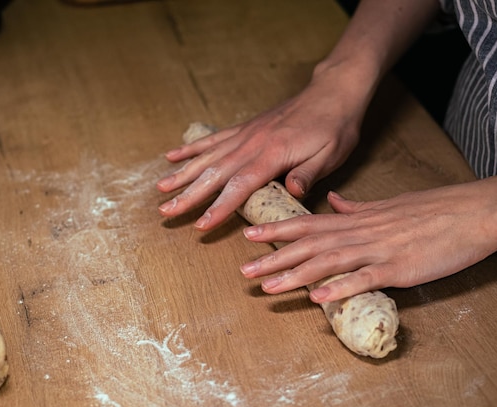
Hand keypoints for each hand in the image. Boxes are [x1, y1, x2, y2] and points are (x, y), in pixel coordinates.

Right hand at [156, 62, 370, 230]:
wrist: (332, 91)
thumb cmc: (335, 126)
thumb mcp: (331, 154)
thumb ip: (308, 173)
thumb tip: (292, 194)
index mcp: (273, 154)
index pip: (240, 186)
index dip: (219, 207)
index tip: (201, 225)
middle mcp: (253, 143)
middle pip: (214, 173)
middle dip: (188, 195)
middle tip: (166, 211)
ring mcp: (245, 134)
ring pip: (207, 156)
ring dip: (183, 173)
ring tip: (161, 188)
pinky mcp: (245, 128)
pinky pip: (213, 139)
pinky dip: (192, 148)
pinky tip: (172, 155)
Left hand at [240, 175, 496, 301]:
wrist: (470, 212)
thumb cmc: (429, 210)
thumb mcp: (385, 205)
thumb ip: (355, 207)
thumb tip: (334, 202)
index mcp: (355, 220)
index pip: (307, 224)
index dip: (276, 230)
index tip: (249, 236)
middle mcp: (358, 233)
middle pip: (308, 245)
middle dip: (274, 257)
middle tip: (244, 270)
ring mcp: (377, 251)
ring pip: (327, 262)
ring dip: (296, 275)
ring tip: (268, 287)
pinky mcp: (397, 268)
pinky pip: (364, 279)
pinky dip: (339, 287)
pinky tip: (318, 298)